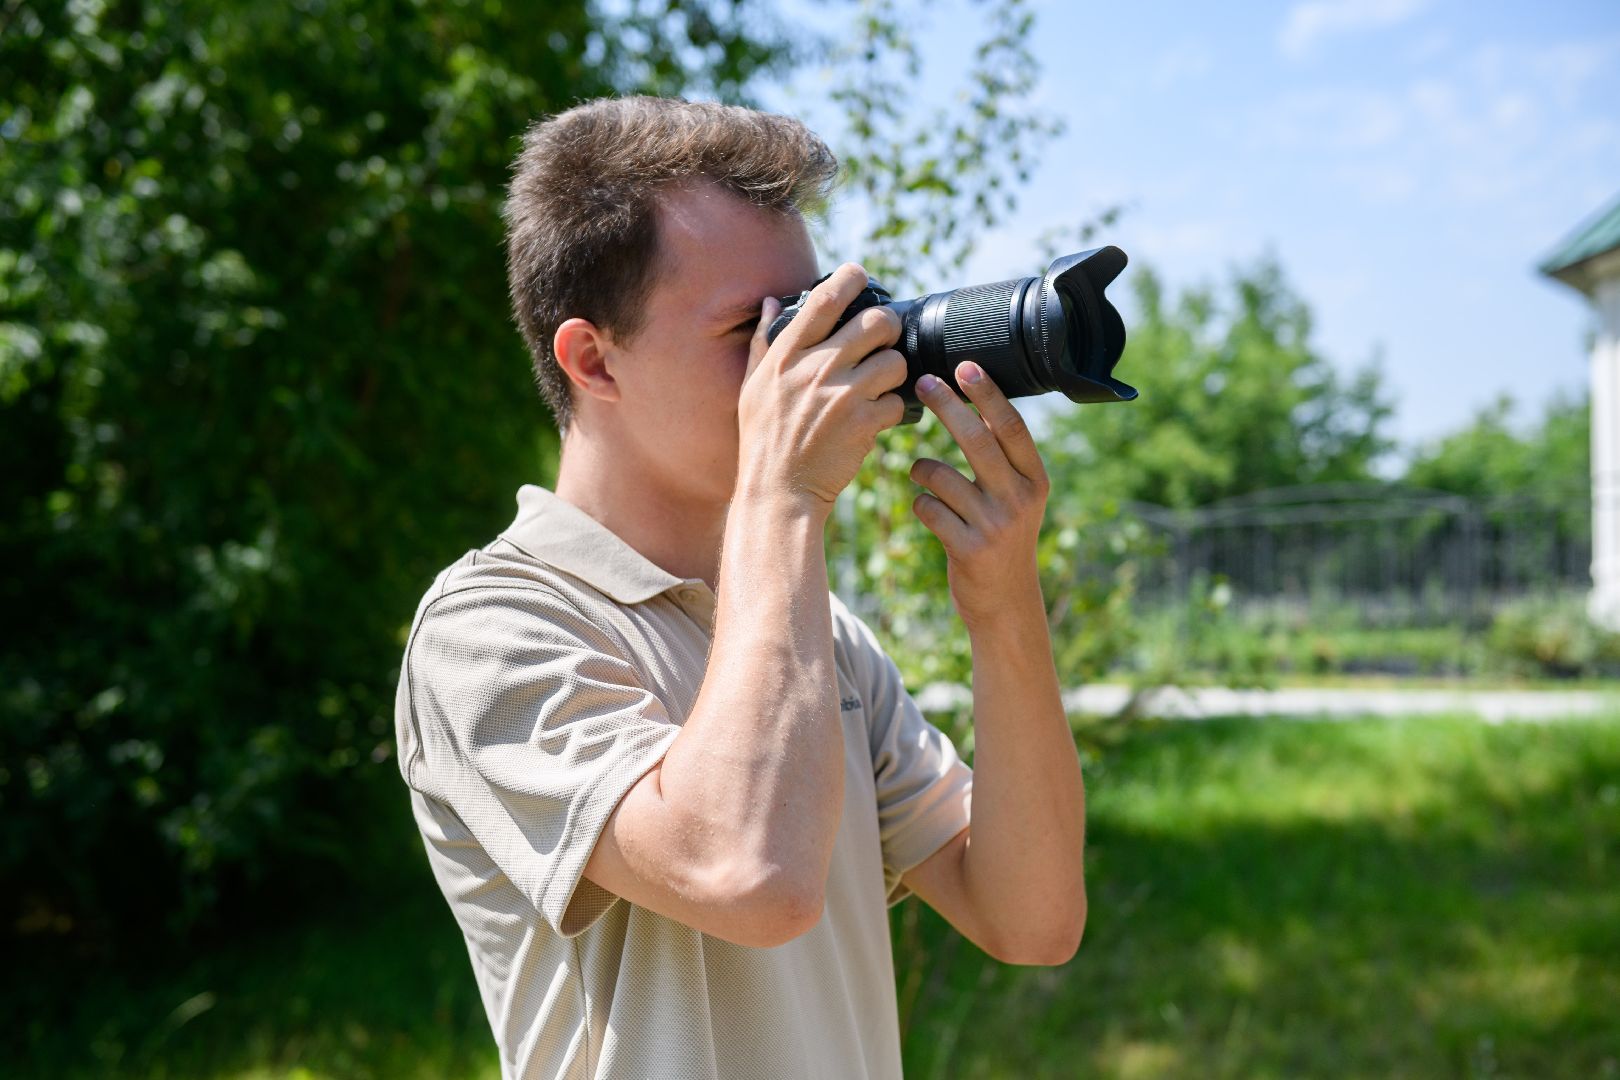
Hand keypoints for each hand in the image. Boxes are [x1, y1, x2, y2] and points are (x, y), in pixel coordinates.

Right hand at [735, 263, 907, 513]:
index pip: (826, 298)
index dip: (851, 278)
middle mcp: (816, 368)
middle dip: (888, 328)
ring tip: (881, 385)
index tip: (861, 277)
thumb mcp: (752, 387)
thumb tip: (774, 301)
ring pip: (895, 361)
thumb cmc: (763, 439)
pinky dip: (893, 411)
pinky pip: (898, 403)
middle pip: (876, 322)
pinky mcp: (864, 424)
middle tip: (884, 340)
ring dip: (894, 372)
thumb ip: (764, 341)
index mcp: (787, 355)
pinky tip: (877, 418)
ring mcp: (842, 395)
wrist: (779, 491)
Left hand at [909, 361, 1050, 630]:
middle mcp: (1019, 499)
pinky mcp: (968, 549)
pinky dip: (921, 504)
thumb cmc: (1003, 538)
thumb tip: (975, 403)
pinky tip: (929, 512)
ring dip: (922, 470)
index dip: (987, 395)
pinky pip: (927, 508)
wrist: (1006, 603)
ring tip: (921, 474)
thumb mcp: (1017, 498)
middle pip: (976, 440)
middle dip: (946, 406)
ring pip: (941, 475)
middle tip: (922, 382)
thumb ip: (1003, 460)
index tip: (966, 367)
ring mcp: (994, 525)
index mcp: (1035, 480)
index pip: (1011, 428)